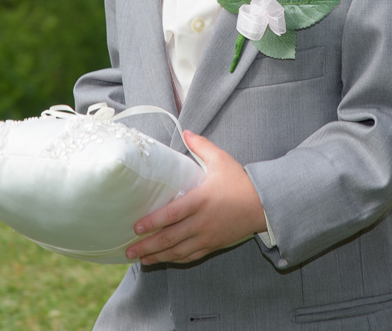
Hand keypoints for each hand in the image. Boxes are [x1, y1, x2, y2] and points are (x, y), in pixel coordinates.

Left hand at [126, 131, 266, 264]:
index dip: (152, 222)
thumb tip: (186, 132)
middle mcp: (201, 221)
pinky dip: (175, 259)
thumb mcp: (221, 159)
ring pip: (178, 251)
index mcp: (200, 200)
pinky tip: (164, 259)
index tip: (135, 227)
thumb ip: (202, 146)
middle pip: (170, 238)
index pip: (172, 215)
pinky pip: (191, 256)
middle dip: (147, 246)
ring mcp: (207, 236)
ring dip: (157, 256)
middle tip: (128, 251)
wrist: (263, 205)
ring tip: (140, 260)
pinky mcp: (213, 245)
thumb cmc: (240, 182)